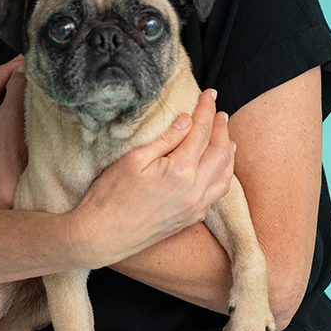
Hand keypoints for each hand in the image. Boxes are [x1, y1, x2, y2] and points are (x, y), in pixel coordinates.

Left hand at [0, 56, 26, 208]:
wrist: (7, 194)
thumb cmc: (9, 154)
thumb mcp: (15, 112)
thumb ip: (18, 83)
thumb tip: (24, 66)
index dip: (19, 64)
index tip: (36, 58)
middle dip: (16, 82)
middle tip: (37, 76)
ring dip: (13, 99)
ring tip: (33, 94)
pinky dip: (8, 116)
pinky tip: (23, 116)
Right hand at [69, 89, 235, 267]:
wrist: (102, 236)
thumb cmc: (111, 195)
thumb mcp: (135, 159)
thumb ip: (166, 139)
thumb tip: (187, 120)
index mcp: (180, 171)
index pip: (200, 132)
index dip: (206, 110)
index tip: (209, 94)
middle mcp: (195, 191)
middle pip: (219, 152)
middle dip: (221, 128)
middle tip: (218, 111)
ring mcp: (195, 208)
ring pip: (225, 176)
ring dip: (228, 153)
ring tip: (227, 137)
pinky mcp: (191, 219)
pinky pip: (217, 194)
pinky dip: (223, 176)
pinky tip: (219, 169)